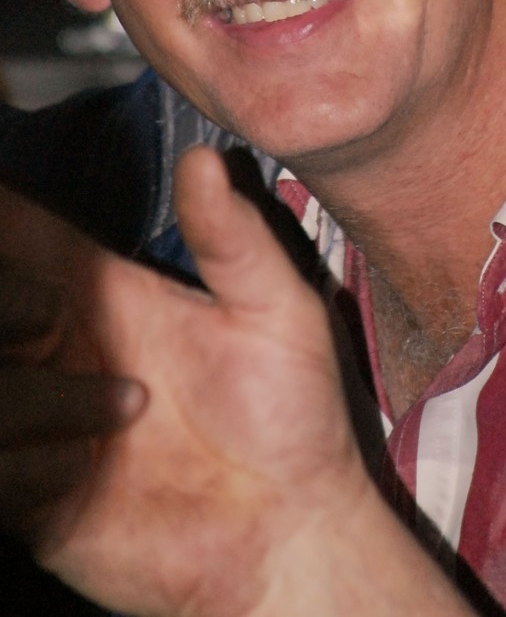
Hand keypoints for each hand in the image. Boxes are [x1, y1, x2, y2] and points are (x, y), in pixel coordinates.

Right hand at [3, 152, 473, 616]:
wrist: (292, 529)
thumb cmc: (294, 414)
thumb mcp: (277, 310)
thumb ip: (234, 236)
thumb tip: (204, 158)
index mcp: (109, 297)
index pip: (28, 243)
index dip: (4, 220)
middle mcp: (66, 353)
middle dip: (8, 302)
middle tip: (50, 313)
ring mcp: (45, 425)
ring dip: (33, 396)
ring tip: (126, 407)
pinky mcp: (36, 498)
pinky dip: (27, 464)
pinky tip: (88, 470)